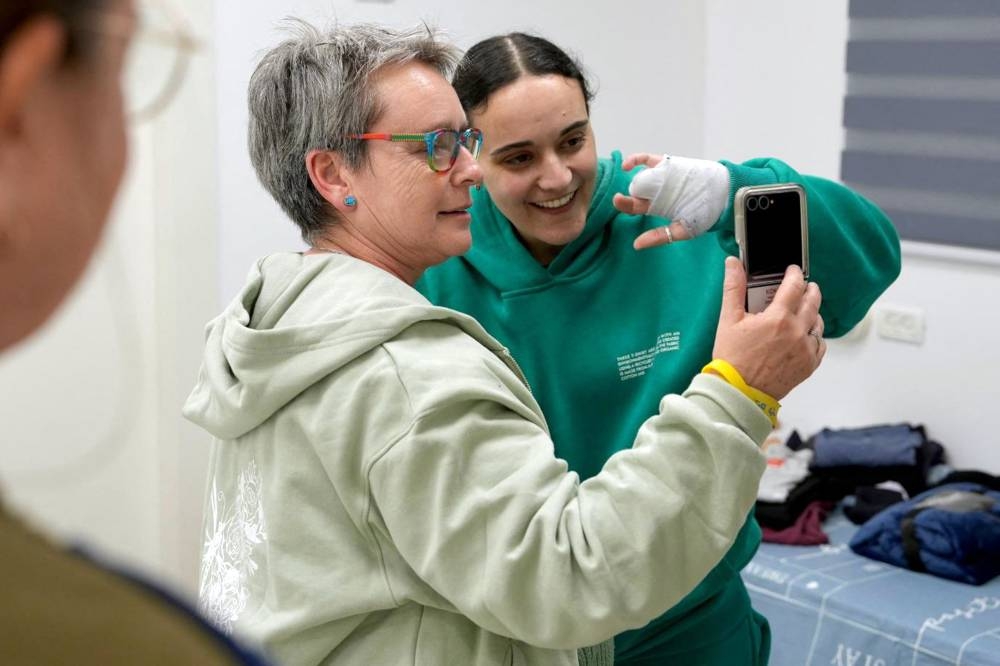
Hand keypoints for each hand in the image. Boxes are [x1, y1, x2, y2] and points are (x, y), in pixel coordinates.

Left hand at [613, 153, 729, 250]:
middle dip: (625, 196)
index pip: (636, 207)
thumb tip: (636, 245)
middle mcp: (657, 192)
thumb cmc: (706, 214)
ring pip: (640, 176)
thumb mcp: (682, 230)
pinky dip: (635, 160)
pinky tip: (626, 165)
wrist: (724, 194)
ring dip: (630, 178)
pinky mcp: (668, 164)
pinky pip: (647, 160)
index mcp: (658, 207)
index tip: (619, 203)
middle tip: (618, 199)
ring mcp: (661, 177)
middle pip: (635, 192)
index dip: (625, 205)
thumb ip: (660, 237)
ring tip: (626, 182)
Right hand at [712, 257, 824, 399]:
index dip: (794, 274)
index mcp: (778, 318)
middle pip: (813, 301)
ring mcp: (805, 349)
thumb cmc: (732, 359)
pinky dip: (814, 337)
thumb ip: (734, 288)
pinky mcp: (809, 365)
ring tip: (803, 311)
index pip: (795, 286)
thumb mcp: (728, 320)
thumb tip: (733, 264)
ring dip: (812, 312)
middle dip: (809, 289)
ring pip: (818, 322)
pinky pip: (820, 345)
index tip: (792, 271)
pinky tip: (804, 336)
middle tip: (803, 286)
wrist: (739, 392)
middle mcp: (797, 332)